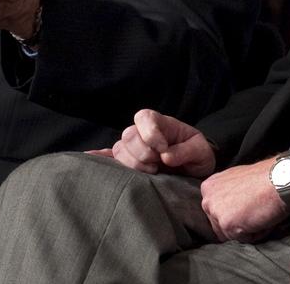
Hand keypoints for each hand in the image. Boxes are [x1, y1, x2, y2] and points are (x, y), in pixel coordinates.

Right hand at [88, 109, 216, 177]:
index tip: (163, 150)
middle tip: (159, 167)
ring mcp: (133, 147)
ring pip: (120, 151)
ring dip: (133, 164)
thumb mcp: (201, 152)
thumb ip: (186, 152)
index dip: (150, 134)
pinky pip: (108, 157)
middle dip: (143, 154)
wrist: (195, 167)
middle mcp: (142, 132)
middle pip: (128, 137)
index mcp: (160, 122)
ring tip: (152, 173)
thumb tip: (166, 156)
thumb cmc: (198, 155)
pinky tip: (89, 158)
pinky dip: (98, 157)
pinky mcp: (128, 161)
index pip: (144, 117)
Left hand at [200, 157, 289, 242]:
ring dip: (247, 229)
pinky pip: (243, 239)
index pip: (216, 213)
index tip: (246, 205)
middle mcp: (208, 199)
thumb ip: (225, 193)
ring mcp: (216, 212)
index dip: (234, 213)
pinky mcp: (227, 224)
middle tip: (254, 209)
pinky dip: (256, 233)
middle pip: (221, 226)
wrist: (278, 179)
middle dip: (238, 223)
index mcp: (209, 187)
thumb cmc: (264, 178)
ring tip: (258, 212)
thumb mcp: (235, 179)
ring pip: (231, 235)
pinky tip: (261, 216)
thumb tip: (228, 207)